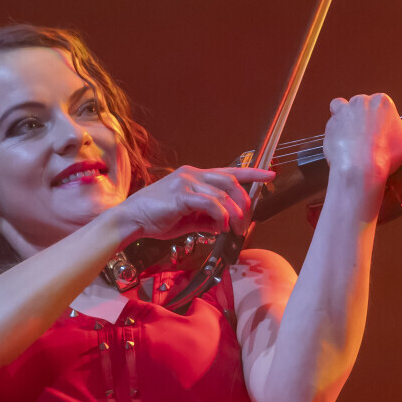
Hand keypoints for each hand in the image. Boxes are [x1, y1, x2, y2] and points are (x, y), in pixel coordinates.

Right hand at [114, 165, 274, 239]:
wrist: (131, 219)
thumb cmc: (156, 217)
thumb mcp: (188, 218)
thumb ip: (207, 218)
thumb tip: (224, 224)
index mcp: (195, 176)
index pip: (229, 170)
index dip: (252, 173)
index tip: (270, 174)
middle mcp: (192, 175)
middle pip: (231, 182)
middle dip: (245, 203)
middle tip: (247, 223)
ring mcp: (186, 182)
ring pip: (223, 194)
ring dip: (234, 215)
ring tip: (235, 230)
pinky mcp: (181, 195)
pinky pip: (210, 204)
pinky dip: (220, 217)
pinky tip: (220, 228)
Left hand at [323, 94, 401, 187]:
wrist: (360, 169)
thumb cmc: (387, 156)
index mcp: (382, 101)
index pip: (380, 107)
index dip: (381, 123)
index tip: (382, 138)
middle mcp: (361, 100)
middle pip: (362, 107)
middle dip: (365, 122)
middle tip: (370, 143)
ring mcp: (343, 110)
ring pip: (343, 110)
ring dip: (347, 121)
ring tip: (354, 141)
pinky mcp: (330, 123)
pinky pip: (332, 124)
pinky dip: (336, 134)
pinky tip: (343, 147)